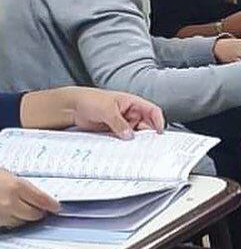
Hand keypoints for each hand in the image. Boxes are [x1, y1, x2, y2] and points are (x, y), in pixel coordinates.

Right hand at [0, 169, 58, 228]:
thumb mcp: (8, 176)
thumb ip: (24, 186)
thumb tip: (38, 194)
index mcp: (16, 187)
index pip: (42, 200)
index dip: (51, 204)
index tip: (56, 207)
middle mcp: (10, 203)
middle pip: (34, 214)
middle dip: (38, 211)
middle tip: (41, 208)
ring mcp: (2, 215)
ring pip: (21, 222)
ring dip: (25, 217)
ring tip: (23, 209)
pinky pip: (8, 224)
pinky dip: (12, 219)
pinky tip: (10, 213)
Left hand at [19, 87, 163, 137]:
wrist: (73, 107)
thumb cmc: (90, 99)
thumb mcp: (107, 110)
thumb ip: (119, 123)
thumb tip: (129, 135)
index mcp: (132, 103)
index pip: (152, 111)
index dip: (158, 121)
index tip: (159, 133)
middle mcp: (130, 113)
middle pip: (146, 125)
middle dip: (148, 135)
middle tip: (148, 145)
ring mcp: (122, 122)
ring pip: (135, 134)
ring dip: (135, 141)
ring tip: (135, 149)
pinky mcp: (114, 131)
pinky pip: (123, 139)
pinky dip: (125, 144)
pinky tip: (124, 149)